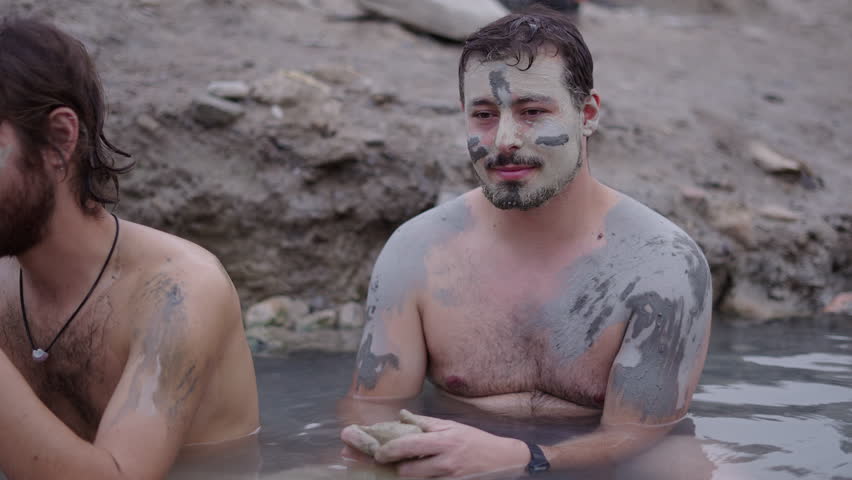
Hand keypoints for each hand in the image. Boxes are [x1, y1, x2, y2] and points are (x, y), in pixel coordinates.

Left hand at [373, 412, 529, 477]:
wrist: (503, 460)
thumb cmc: (475, 441)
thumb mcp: (452, 426)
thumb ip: (426, 423)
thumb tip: (402, 417)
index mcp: (443, 441)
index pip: (408, 445)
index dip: (389, 450)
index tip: (379, 453)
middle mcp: (445, 461)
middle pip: (407, 471)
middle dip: (399, 468)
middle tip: (398, 463)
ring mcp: (449, 478)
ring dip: (411, 476)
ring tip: (414, 468)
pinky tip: (427, 474)